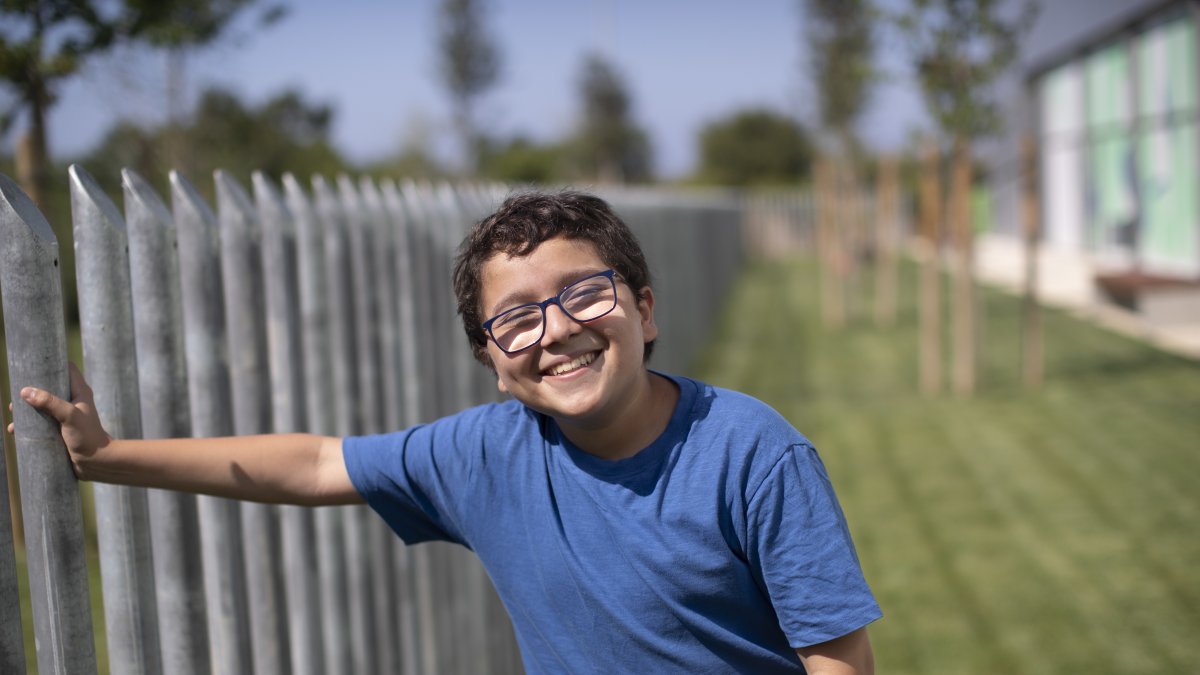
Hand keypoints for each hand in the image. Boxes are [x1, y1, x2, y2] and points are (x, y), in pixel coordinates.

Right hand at [9, 363, 111, 479]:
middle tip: (17, 395)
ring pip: (42, 406)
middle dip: (32, 390)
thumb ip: (49, 402)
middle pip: (50, 387)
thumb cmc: (87, 436)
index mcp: (79, 392)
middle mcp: (72, 401)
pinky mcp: (59, 430)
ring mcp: (65, 416)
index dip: (52, 364)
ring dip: (27, 409)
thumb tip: (25, 391)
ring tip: (13, 413)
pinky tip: (15, 431)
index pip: (67, 369)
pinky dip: (28, 425)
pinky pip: (40, 423)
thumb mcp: (69, 416)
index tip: (34, 364)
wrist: (96, 462)